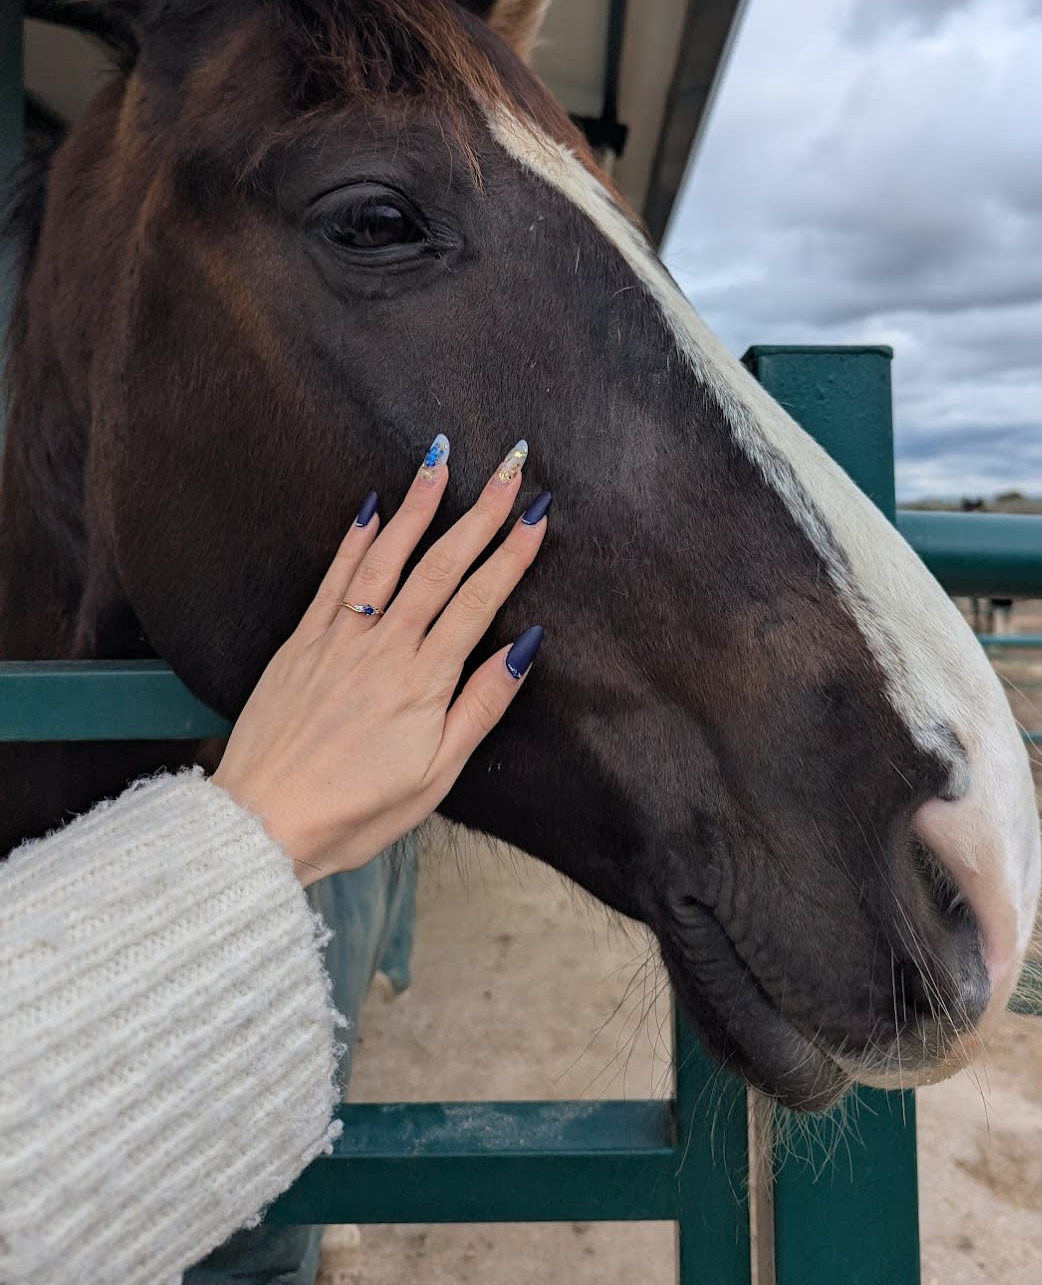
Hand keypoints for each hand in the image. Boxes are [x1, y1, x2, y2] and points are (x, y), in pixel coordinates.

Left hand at [211, 437, 547, 884]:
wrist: (261, 823)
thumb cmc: (354, 812)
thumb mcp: (436, 776)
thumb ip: (481, 707)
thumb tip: (523, 649)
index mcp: (423, 682)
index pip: (479, 600)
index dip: (513, 553)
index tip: (538, 514)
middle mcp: (383, 648)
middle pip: (441, 566)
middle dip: (481, 513)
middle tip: (510, 469)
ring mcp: (339, 639)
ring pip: (387, 558)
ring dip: (419, 507)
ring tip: (443, 462)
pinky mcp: (302, 642)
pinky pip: (335, 578)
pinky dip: (357, 538)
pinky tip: (375, 506)